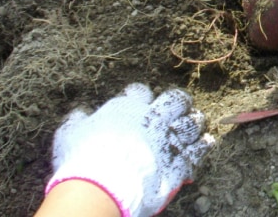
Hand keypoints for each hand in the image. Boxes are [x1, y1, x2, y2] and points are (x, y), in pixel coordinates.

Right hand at [46, 83, 213, 216]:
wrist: (102, 186)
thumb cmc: (83, 159)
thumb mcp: (70, 134)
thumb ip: (77, 121)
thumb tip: (79, 114)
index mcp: (128, 108)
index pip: (140, 92)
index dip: (141, 95)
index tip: (141, 99)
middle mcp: (153, 119)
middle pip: (175, 101)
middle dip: (179, 102)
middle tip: (179, 107)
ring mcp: (169, 140)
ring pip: (191, 123)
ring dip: (194, 122)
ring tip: (196, 122)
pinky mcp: (179, 163)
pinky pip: (198, 150)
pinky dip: (204, 145)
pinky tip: (207, 142)